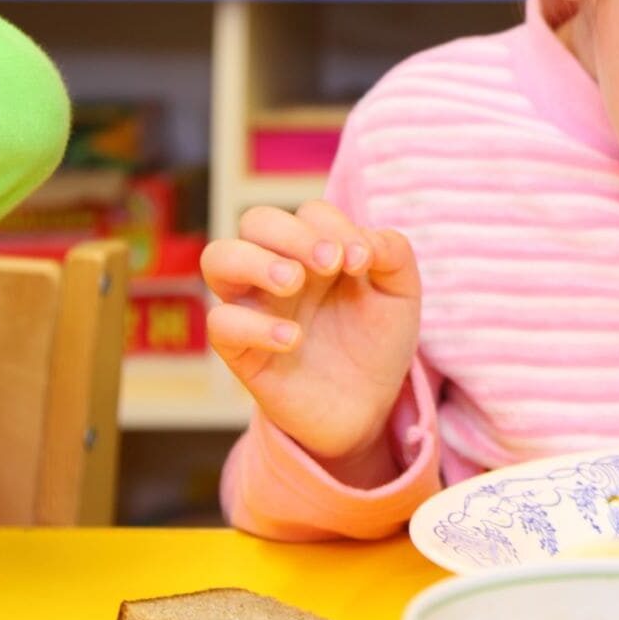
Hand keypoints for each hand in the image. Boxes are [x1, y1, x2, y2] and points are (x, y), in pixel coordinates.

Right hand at [201, 200, 420, 468]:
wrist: (368, 406)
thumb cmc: (377, 341)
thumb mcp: (400, 293)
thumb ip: (393, 253)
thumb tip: (362, 242)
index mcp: (316, 250)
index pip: (310, 213)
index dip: (335, 226)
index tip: (363, 261)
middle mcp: (278, 269)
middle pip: (256, 220)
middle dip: (292, 233)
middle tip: (329, 263)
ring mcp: (256, 306)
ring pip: (218, 258)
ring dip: (255, 261)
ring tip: (294, 282)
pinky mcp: (241, 350)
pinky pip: (221, 323)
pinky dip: (254, 325)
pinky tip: (293, 339)